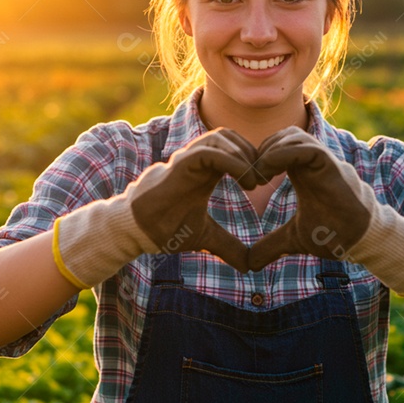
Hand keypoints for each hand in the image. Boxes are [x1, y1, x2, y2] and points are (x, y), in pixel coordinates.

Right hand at [130, 128, 266, 272]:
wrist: (137, 232)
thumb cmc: (166, 229)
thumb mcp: (206, 237)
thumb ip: (228, 246)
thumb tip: (248, 266)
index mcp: (205, 171)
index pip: (234, 147)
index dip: (253, 158)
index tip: (266, 181)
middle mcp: (197, 161)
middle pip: (230, 136)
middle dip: (252, 152)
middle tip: (264, 178)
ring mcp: (187, 160)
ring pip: (220, 137)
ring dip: (243, 154)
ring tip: (253, 182)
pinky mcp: (180, 166)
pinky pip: (209, 152)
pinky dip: (231, 161)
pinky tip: (245, 181)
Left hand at [247, 126, 374, 270]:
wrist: (362, 241)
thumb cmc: (334, 234)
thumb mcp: (293, 239)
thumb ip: (271, 245)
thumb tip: (250, 264)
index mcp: (302, 172)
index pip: (277, 146)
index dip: (258, 157)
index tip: (246, 182)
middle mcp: (312, 162)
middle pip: (282, 135)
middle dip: (261, 150)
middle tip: (249, 178)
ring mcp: (323, 161)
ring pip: (293, 136)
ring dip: (270, 151)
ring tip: (259, 178)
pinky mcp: (331, 166)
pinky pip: (306, 148)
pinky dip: (282, 154)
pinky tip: (269, 175)